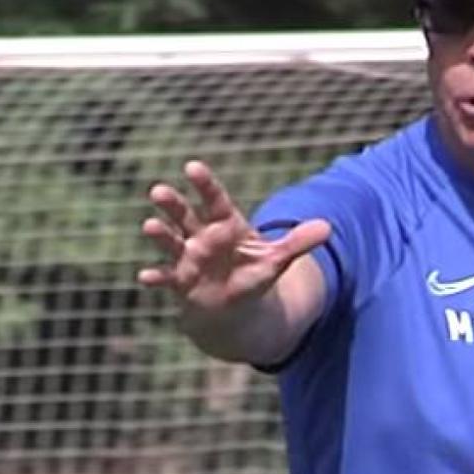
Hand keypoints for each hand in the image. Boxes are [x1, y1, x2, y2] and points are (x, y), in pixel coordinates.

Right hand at [136, 161, 330, 314]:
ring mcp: (188, 258)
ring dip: (160, 235)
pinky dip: (157, 277)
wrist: (233, 306)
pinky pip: (167, 278)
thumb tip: (328, 227)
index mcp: (225, 224)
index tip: (191, 167)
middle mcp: (202, 237)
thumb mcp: (276, 260)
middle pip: (184, 216)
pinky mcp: (181, 283)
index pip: (214, 200)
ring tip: (149, 226)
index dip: (203, 184)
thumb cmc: (252, 275)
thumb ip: (298, 243)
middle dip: (172, 204)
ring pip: (171, 242)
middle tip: (158, 191)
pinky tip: (145, 276)